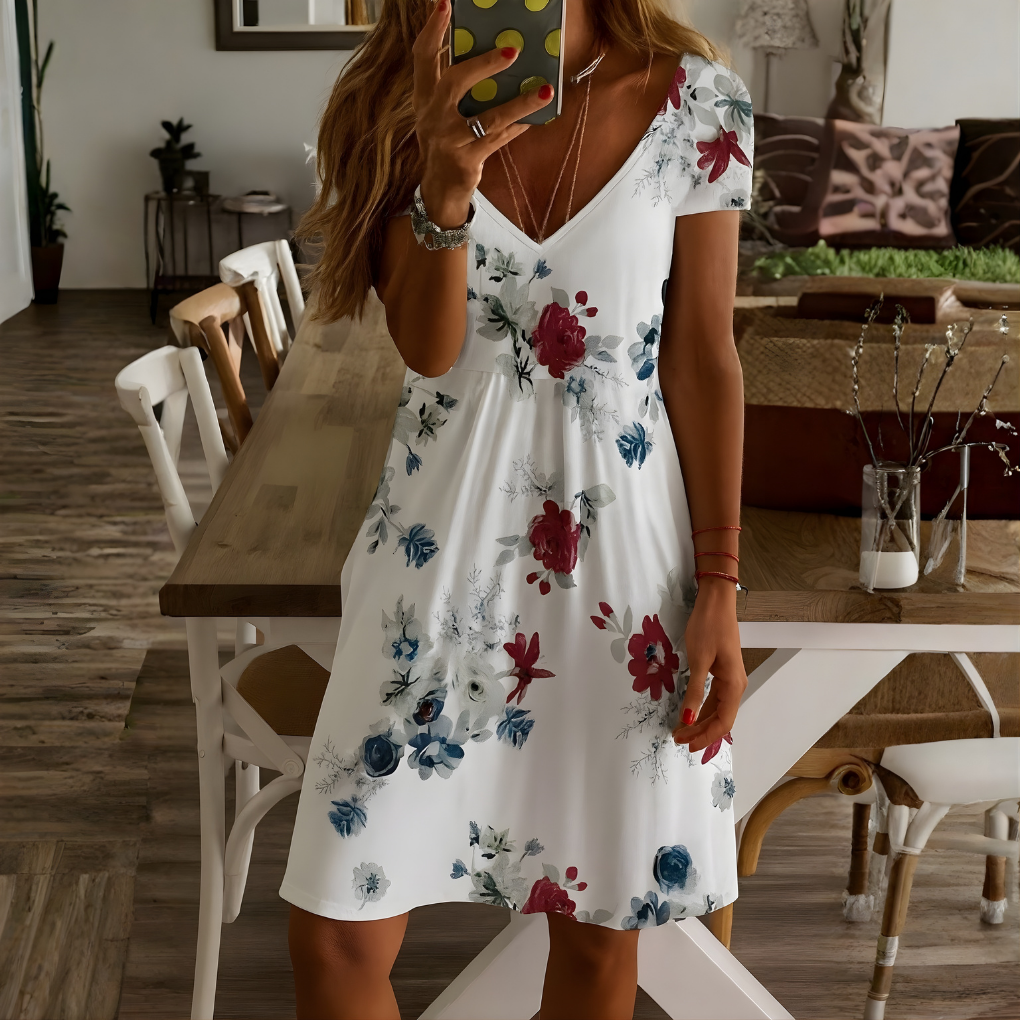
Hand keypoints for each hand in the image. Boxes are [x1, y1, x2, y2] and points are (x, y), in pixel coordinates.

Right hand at [412, 0, 553, 226]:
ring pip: (488, 117)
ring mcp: (448, 141)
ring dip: (519, 102)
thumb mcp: (443, 113)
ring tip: (544, 89)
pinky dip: (519, 126)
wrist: (440, 189)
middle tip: (513, 50)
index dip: (432, 30)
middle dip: (483, 64)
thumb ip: (458, 87)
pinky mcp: (466, 161)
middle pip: (455, 82)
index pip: (423, 58)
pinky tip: (538, 115)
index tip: (444, 4)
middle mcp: (432, 117)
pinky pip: (499, 139)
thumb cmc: (447, 142)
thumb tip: (496, 55)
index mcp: (424, 98)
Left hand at [672, 578, 746, 753]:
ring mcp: (730, 679)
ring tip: (681, 730)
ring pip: (717, 709)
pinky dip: (702, 708)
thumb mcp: (698, 660)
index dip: (705, 736)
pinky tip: (690, 714)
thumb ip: (694, 692)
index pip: (723, 722)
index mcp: (734, 685)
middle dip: (700, 732)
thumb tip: (687, 720)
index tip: (686, 743)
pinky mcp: (722, 672)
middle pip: (721, 718)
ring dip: (700, 722)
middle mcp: (735, 685)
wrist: (716, 602)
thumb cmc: (708, 627)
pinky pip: (714, 698)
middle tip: (677, 739)